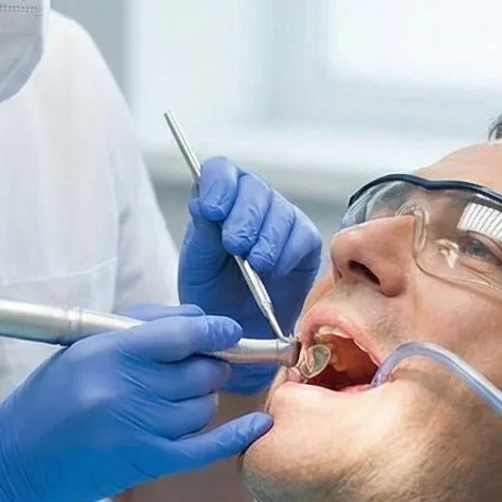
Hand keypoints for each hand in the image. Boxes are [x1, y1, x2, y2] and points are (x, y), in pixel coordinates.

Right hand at [0, 309, 272, 501]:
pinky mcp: (145, 462)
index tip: (228, 331)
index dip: (216, 330)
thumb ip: (142, 325)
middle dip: (207, 368)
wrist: (17, 455)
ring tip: (171, 403)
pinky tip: (260, 425)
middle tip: (193, 370)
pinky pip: (206, 448)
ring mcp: (137, 428)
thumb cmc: (51, 394)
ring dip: (199, 402)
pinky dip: (237, 437)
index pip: (184, 334)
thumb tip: (201, 319)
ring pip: (203, 407)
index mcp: (109, 352)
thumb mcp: (84, 345)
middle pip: (201, 372)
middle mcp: (125, 389)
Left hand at [180, 158, 323, 391]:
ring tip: (255, 264)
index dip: (219, 185)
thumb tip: (205, 202)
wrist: (236, 330)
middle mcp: (251, 204)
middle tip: (235, 245)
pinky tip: (273, 270)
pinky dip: (287, 254)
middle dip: (244, 217)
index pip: (221, 172)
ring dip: (267, 238)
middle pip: (254, 188)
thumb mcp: (197, 263)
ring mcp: (280, 221)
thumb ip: (202, 232)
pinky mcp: (304, 243)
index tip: (212, 209)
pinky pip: (303, 236)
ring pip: (280, 211)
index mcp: (219, 200)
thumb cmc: (213, 294)